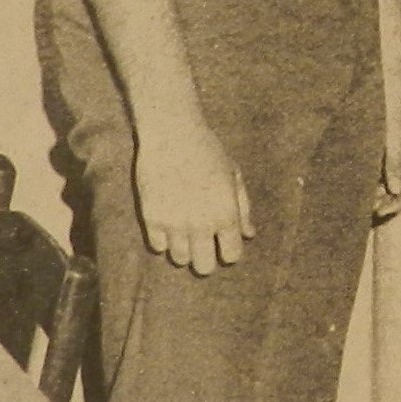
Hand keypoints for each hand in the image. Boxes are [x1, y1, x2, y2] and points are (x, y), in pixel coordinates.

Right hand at [134, 117, 253, 275]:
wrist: (172, 134)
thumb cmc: (208, 150)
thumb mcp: (233, 175)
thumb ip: (242, 208)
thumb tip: (249, 234)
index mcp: (226, 214)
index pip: (232, 255)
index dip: (229, 252)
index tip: (223, 243)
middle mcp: (201, 224)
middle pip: (204, 268)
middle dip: (206, 258)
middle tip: (202, 244)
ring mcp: (174, 224)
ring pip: (180, 260)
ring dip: (184, 249)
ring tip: (184, 230)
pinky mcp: (151, 219)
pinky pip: (158, 247)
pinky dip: (163, 239)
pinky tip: (168, 222)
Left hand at [376, 79, 400, 217]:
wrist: (390, 69)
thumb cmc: (395, 96)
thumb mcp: (393, 130)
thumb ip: (395, 160)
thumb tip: (397, 190)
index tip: (381, 212)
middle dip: (390, 199)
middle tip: (368, 210)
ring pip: (397, 175)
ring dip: (382, 188)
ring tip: (363, 198)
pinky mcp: (395, 139)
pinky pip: (389, 163)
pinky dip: (377, 174)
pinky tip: (363, 180)